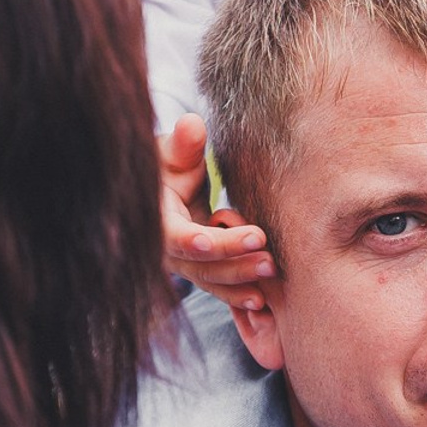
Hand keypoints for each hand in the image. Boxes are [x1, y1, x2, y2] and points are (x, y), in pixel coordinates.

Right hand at [160, 115, 273, 308]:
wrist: (166, 189)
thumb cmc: (170, 165)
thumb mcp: (172, 151)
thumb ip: (183, 144)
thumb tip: (192, 125)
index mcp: (155, 220)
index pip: (175, 236)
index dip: (196, 241)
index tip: (221, 239)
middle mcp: (165, 249)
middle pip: (199, 265)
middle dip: (233, 263)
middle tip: (268, 258)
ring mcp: (183, 265)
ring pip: (211, 280)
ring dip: (241, 281)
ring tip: (271, 273)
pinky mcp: (200, 271)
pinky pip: (219, 287)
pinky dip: (239, 295)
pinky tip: (262, 301)